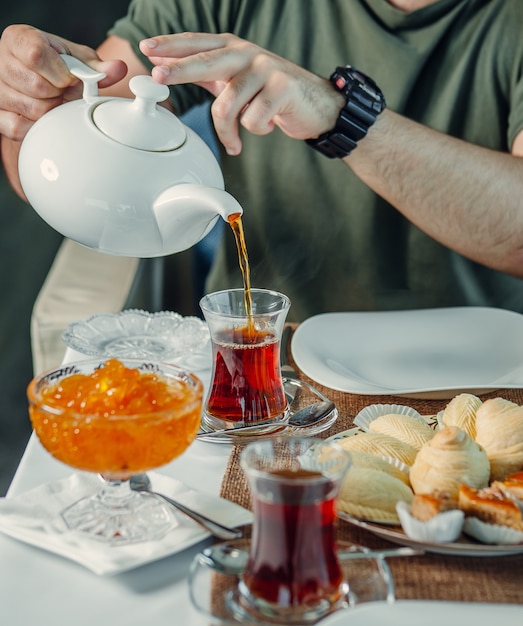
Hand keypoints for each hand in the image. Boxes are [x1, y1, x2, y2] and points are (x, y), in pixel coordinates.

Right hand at [0, 24, 126, 140]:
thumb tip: (118, 69)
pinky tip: (45, 115)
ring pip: (33, 110)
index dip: (60, 72)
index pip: (36, 55)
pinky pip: (21, 128)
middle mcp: (1, 61)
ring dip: (53, 110)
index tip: (69, 78)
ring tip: (54, 101)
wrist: (37, 82)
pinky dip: (40, 126)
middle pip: (38, 87)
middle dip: (59, 93)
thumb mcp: (77, 61)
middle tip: (62, 91)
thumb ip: (97, 67)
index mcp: (18, 39)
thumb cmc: (57, 67)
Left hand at [139, 32, 343, 154]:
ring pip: (229, 103)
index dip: (171, 46)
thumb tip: (165, 67)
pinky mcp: (282, 88)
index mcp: (233, 48)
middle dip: (180, 70)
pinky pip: (253, 119)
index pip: (197, 43)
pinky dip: (256, 131)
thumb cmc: (271, 94)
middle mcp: (247, 53)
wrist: (316, 105)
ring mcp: (266, 68)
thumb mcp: (236, 80)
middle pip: (206, 61)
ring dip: (228, 131)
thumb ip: (205, 73)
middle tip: (159, 78)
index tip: (146, 50)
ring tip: (234, 142)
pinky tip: (268, 126)